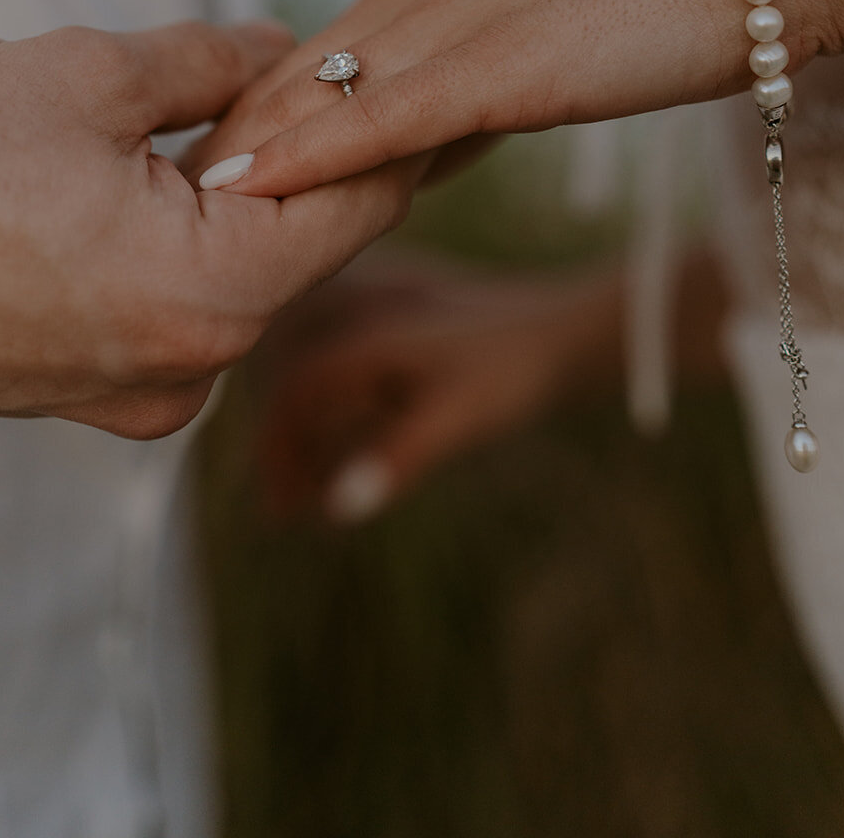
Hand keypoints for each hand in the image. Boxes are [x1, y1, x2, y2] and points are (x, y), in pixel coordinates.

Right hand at [0, 22, 427, 436]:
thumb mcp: (81, 76)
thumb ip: (210, 63)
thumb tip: (283, 47)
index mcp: (208, 297)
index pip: (357, 205)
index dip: (393, 129)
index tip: (417, 75)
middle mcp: (186, 368)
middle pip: (301, 243)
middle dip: (314, 149)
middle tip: (328, 62)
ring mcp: (132, 393)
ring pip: (236, 271)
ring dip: (247, 190)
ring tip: (244, 99)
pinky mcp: (83, 390)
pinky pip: (173, 304)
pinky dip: (189, 236)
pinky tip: (172, 166)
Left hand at [193, 0, 843, 196]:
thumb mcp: (535, 40)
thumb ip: (468, 82)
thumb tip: (418, 142)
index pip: (304, 64)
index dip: (247, 129)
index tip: (195, 188)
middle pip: (286, 81)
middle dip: (225, 152)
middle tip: (154, 220)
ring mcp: (453, 21)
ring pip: (318, 96)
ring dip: (247, 159)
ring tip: (172, 221)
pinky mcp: (500, 61)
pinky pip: (384, 114)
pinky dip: (314, 154)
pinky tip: (254, 191)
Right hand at [254, 257, 620, 522]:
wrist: (567, 333)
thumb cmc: (513, 374)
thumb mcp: (458, 418)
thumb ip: (397, 457)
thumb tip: (337, 508)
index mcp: (366, 342)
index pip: (294, 393)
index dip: (276, 452)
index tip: (280, 511)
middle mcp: (365, 329)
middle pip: (296, 387)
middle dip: (285, 449)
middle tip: (287, 514)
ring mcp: (383, 332)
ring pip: (319, 383)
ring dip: (309, 438)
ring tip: (314, 496)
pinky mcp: (403, 344)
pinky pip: (347, 381)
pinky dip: (339, 422)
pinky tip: (356, 458)